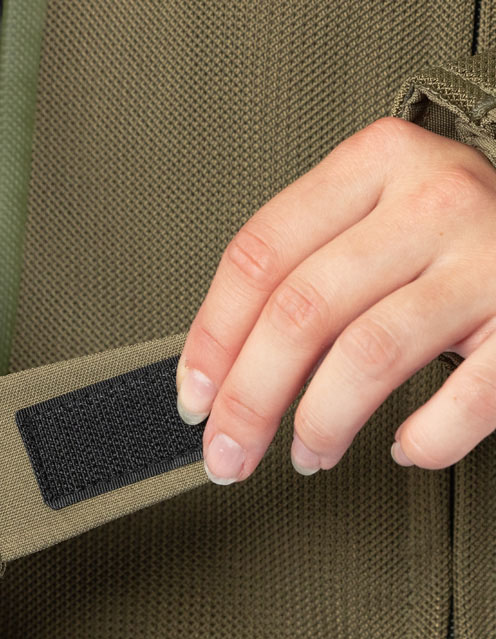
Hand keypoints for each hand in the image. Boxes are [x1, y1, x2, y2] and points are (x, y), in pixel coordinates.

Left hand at [174, 116, 495, 482]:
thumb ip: (302, 271)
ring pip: (367, 354)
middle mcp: (434, 199)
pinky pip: (468, 398)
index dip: (212, 340)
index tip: (193, 400)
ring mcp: (492, 257)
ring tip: (309, 454)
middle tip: (229, 452)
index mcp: (377, 163)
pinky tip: (405, 447)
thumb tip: (216, 376)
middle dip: (249, 400)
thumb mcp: (377, 219)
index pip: (259, 255)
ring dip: (320, 423)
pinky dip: (426, 438)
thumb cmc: (455, 239)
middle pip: (300, 311)